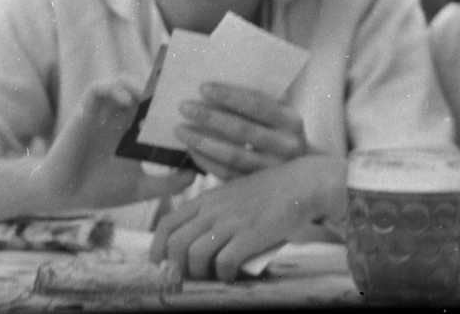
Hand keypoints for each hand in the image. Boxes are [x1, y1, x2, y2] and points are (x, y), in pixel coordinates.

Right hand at [32, 75, 195, 212]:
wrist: (63, 195)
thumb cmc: (99, 189)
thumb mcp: (141, 187)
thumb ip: (168, 183)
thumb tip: (198, 174)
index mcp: (136, 130)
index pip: (160, 105)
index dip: (176, 100)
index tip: (197, 102)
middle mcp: (122, 116)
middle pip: (147, 89)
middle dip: (164, 87)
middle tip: (181, 91)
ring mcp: (104, 111)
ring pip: (126, 81)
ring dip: (140, 86)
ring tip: (152, 100)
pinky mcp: (86, 109)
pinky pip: (101, 87)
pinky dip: (115, 88)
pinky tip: (127, 103)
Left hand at [149, 154, 343, 281]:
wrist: (301, 184)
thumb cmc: (269, 192)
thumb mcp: (233, 195)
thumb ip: (214, 213)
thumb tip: (196, 241)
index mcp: (208, 199)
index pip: (167, 223)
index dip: (158, 248)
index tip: (162, 263)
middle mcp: (214, 209)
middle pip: (175, 244)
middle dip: (177, 267)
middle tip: (190, 275)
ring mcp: (231, 222)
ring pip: (194, 256)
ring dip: (200, 273)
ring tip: (214, 275)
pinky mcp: (249, 235)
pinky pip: (223, 264)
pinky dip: (224, 275)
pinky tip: (234, 273)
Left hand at [176, 82, 308, 180]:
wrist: (309, 178)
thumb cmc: (286, 136)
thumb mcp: (284, 118)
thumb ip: (263, 104)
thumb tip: (223, 84)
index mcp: (292, 121)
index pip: (258, 105)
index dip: (230, 96)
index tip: (203, 87)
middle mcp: (286, 147)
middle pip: (242, 130)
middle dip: (210, 117)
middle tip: (184, 107)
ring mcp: (273, 172)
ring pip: (232, 156)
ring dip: (203, 142)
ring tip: (180, 130)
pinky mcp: (258, 190)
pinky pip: (228, 176)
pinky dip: (207, 162)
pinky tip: (191, 151)